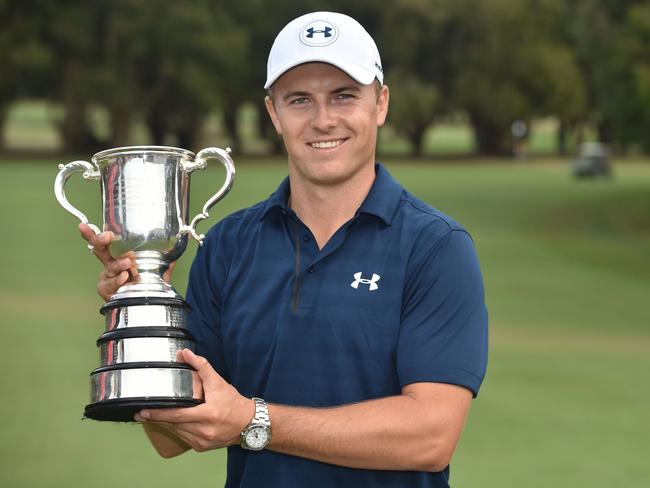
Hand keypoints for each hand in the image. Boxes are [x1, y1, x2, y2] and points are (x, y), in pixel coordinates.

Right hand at [78, 223, 174, 300]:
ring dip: (120, 264)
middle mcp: (110, 265)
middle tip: (107, 237)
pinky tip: (125, 277)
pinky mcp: (106, 290)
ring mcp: (107, 277)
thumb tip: (180, 243)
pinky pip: (110, 282)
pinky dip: (118, 279)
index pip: (105, 242)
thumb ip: (167, 257)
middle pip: (98, 250)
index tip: (83, 225)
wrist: (148, 305)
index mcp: (119, 256)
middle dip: (100, 241)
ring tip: (129, 263)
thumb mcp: (160, 268)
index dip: (92, 233)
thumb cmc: (149, 284)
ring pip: (110, 267)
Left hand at [134, 349, 254, 451]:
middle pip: (174, 425)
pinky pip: (184, 438)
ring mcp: (202, 442)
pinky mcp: (202, 448)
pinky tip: (176, 423)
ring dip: (168, 424)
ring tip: (158, 416)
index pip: (176, 415)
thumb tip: (184, 353)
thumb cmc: (233, 402)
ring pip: (177, 432)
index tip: (142, 412)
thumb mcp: (218, 382)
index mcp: (207, 415)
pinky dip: (178, 430)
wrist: (249, 423)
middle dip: (158, 419)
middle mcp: (204, 431)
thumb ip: (201, 366)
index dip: (158, 414)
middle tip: (143, 414)